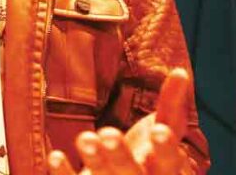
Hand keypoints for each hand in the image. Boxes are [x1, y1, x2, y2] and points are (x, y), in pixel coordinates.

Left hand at [48, 68, 193, 173]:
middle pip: (133, 174)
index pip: (170, 163)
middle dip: (121, 156)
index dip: (166, 148)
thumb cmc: (151, 162)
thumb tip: (181, 71)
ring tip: (85, 138)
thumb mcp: (164, 137)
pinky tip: (55, 156)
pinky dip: (64, 173)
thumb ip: (171, 108)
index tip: (158, 130)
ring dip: (96, 161)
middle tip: (108, 133)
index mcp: (166, 172)